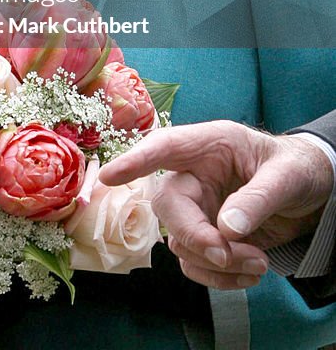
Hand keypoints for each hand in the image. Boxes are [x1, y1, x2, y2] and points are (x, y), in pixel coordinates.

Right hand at [99, 120, 332, 289]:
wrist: (312, 192)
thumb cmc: (297, 168)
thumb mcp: (286, 176)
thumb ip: (257, 198)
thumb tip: (226, 229)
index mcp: (209, 145)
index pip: (164, 147)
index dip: (135, 160)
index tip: (109, 175)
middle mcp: (195, 174)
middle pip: (168, 205)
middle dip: (194, 235)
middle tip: (228, 254)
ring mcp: (198, 207)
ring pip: (179, 241)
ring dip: (214, 263)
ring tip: (258, 265)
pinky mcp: (206, 235)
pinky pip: (195, 262)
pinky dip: (218, 277)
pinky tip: (250, 274)